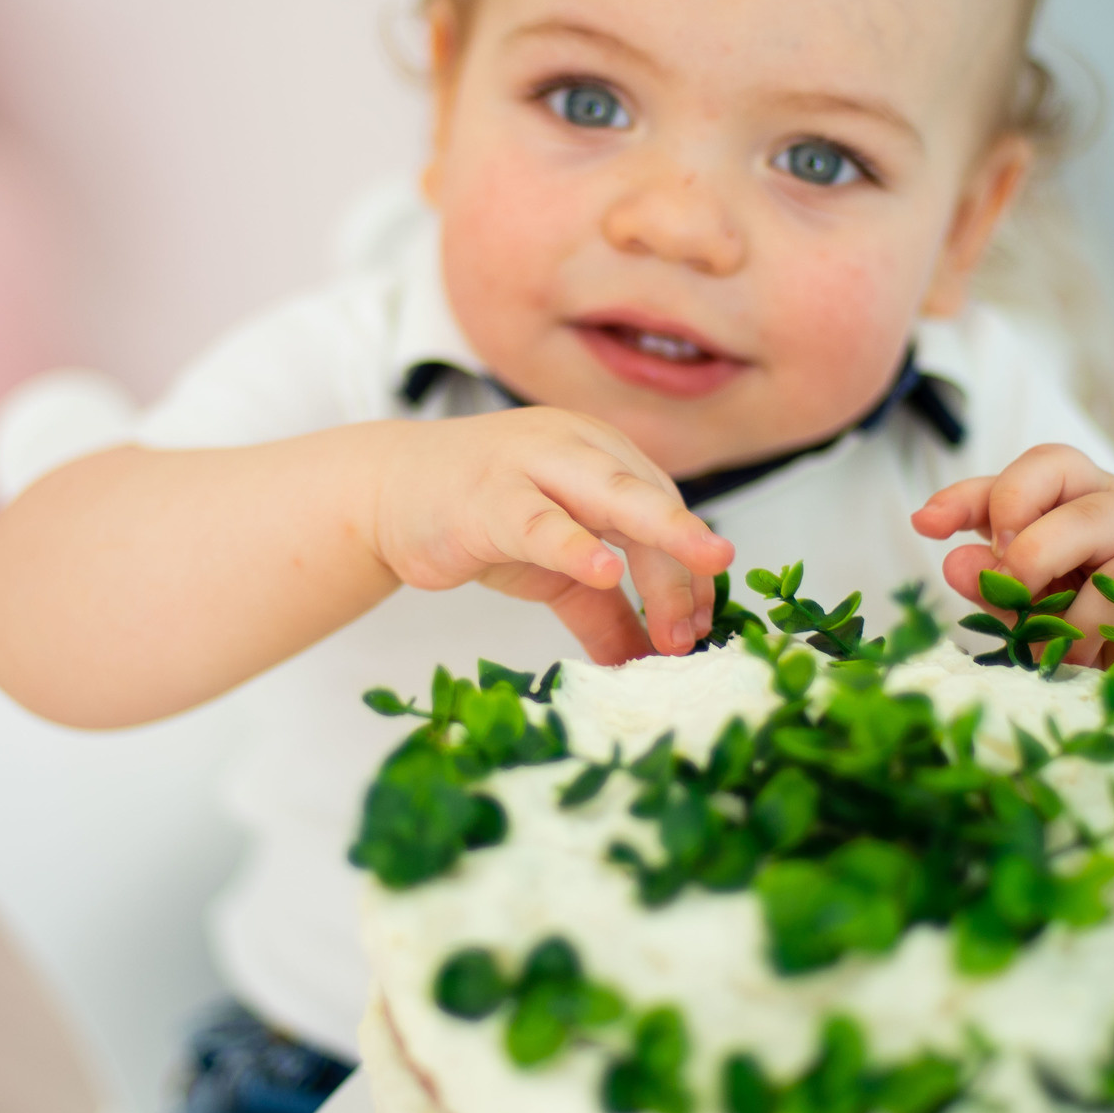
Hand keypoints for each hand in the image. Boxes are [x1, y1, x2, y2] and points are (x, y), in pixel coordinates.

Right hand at [372, 408, 733, 665]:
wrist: (386, 493)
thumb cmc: (478, 518)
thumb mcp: (552, 569)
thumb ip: (602, 611)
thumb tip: (647, 665)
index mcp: (601, 457)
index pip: (662, 510)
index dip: (687, 569)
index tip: (699, 627)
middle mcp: (577, 448)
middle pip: (648, 498)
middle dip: (690, 541)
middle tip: (727, 576)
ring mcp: (531, 465)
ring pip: (610, 496)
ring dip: (658, 537)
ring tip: (695, 575)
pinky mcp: (487, 498)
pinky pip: (539, 522)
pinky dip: (574, 545)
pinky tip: (603, 571)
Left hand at [911, 444, 1113, 669]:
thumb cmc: (1104, 635)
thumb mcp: (1037, 608)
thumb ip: (997, 584)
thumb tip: (954, 562)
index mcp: (1071, 499)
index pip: (1015, 475)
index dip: (966, 494)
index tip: (926, 524)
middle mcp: (1112, 497)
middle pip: (1051, 469)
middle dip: (1010, 524)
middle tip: (1004, 582)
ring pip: (1085, 523)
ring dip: (1046, 586)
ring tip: (1039, 640)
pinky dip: (1087, 625)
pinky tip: (1082, 657)